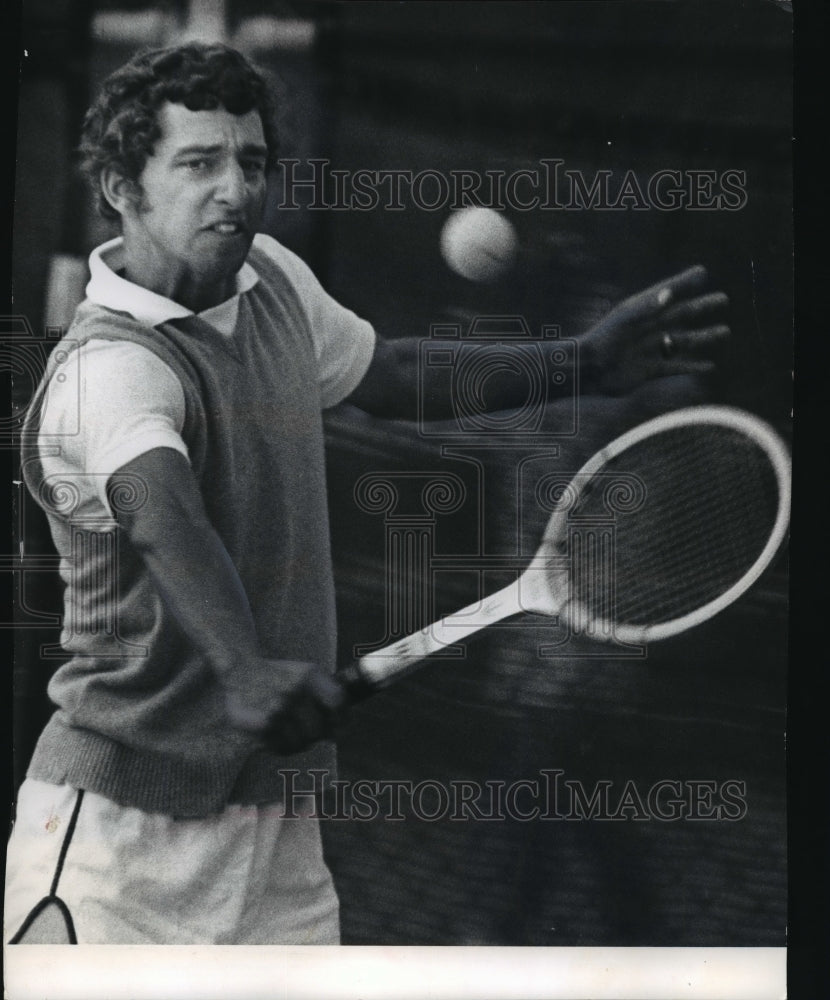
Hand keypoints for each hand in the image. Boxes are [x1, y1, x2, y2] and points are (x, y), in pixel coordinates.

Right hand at [225, 659, 345, 754]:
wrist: (240, 671)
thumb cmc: (279, 676)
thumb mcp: (306, 673)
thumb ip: (328, 694)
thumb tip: (342, 727)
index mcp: (308, 676)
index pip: (337, 701)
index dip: (342, 717)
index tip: (339, 726)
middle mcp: (293, 692)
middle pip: (319, 729)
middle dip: (317, 734)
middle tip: (310, 731)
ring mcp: (276, 711)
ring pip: (301, 743)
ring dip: (300, 742)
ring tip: (291, 731)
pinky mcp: (261, 727)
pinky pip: (282, 748)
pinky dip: (283, 747)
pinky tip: (278, 735)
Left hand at [579, 265, 729, 395]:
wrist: (589, 371)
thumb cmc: (604, 341)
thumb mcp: (625, 320)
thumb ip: (647, 306)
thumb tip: (669, 294)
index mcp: (644, 312)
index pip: (669, 292)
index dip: (685, 282)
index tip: (702, 272)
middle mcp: (650, 329)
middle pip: (682, 315)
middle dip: (702, 307)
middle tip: (723, 299)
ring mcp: (651, 349)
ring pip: (684, 341)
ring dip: (704, 336)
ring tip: (725, 331)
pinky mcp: (649, 370)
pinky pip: (676, 367)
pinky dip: (692, 366)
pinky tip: (709, 366)